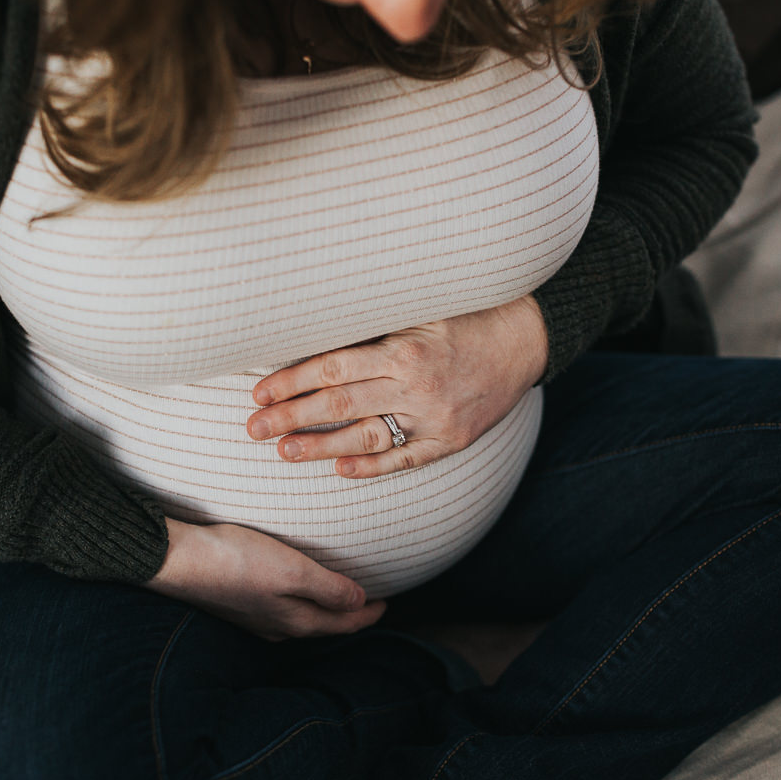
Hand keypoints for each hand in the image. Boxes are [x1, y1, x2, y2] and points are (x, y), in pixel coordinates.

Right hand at [144, 518, 387, 641]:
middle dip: (348, 614)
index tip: (388, 602)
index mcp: (296, 621)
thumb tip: (360, 603)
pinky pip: (279, 606)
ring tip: (336, 592)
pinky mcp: (236, 602)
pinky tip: (292, 587)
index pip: (344, 624)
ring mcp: (254, 618)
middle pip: (324, 624)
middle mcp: (277, 627)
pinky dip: (298, 599)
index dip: (370, 614)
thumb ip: (329, 589)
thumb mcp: (293, 571)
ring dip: (323, 607)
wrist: (178, 561)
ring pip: (300, 617)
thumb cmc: (237, 561)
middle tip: (368, 599)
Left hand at [245, 294, 547, 477]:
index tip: (260, 393)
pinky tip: (341, 472)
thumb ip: (374, 322)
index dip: (291, 382)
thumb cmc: (467, 315)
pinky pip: (406, 459)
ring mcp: (433, 417)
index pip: (331, 369)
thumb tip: (317, 326)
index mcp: (402, 349)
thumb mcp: (420, 307)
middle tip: (253, 429)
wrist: (527, 339)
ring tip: (285, 452)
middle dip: (291, 418)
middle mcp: (414, 385)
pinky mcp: (452, 439)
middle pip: (339, 406)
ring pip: (365, 438)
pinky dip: (372, 468)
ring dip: (320, 448)